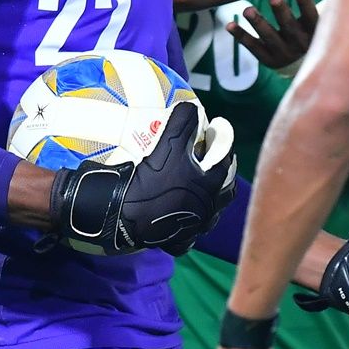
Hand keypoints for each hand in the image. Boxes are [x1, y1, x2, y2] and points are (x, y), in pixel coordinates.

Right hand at [47, 103, 236, 254]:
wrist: (122, 215)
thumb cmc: (149, 177)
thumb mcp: (168, 142)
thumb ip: (184, 121)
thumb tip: (193, 107)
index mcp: (210, 185)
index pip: (226, 157)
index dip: (223, 138)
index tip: (218, 125)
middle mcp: (208, 209)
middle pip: (226, 188)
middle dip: (223, 170)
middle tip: (215, 156)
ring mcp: (193, 228)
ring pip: (211, 213)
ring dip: (209, 196)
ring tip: (200, 184)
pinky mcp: (176, 242)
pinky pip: (189, 233)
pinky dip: (189, 223)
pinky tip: (182, 216)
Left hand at [229, 0, 318, 74]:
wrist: (303, 65)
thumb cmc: (308, 32)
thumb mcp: (317, 21)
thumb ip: (312, 2)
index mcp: (314, 32)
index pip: (311, 16)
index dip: (305, 3)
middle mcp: (299, 44)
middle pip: (289, 27)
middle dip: (281, 12)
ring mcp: (283, 53)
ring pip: (268, 37)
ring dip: (258, 23)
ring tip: (247, 10)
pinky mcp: (268, 59)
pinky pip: (253, 46)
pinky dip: (241, 35)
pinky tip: (230, 25)